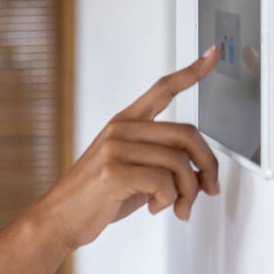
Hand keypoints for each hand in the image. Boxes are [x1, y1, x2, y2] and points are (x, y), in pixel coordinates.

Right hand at [33, 46, 222, 251]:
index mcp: (125, 123)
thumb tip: (203, 173)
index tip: (213, 55)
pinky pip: (163, 182)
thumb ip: (162, 160)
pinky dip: (168, 201)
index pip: (163, 89)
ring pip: (179, 162)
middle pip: (187, 134)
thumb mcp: (132, 170)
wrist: (60, 218)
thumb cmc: (98, 196)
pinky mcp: (113, 170)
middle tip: (208, 188)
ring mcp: (115, 148)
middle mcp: (120, 129)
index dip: (191, 72)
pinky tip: (156, 208)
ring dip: (188, 192)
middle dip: (208, 166)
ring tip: (177, 206)